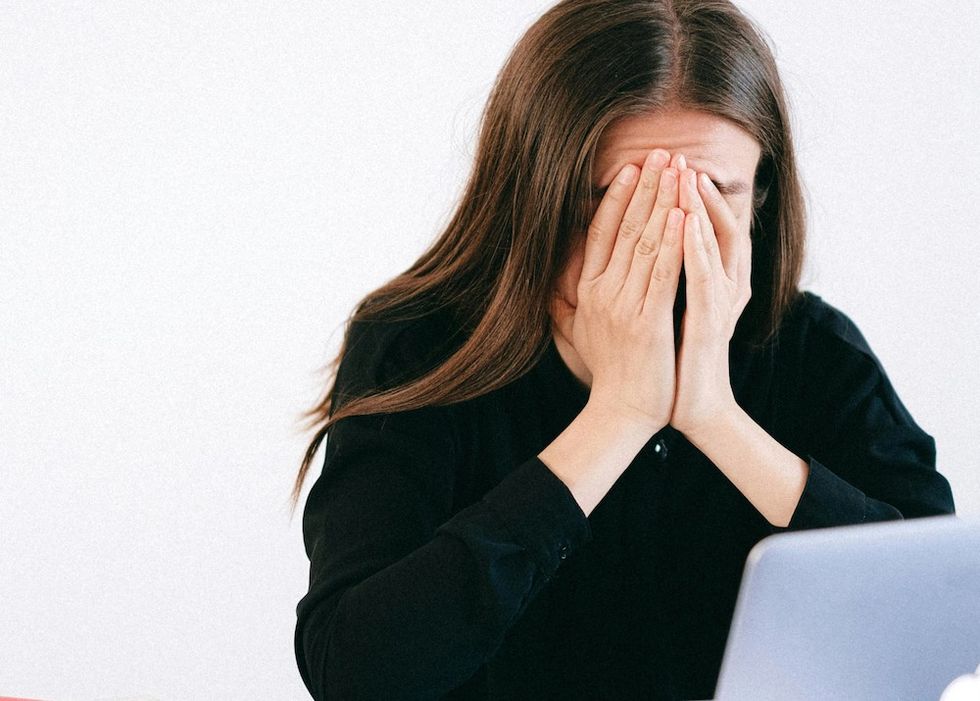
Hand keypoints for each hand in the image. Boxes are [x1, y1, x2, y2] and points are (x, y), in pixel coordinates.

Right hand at [550, 148, 684, 432]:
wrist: (620, 411)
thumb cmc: (608, 372)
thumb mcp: (581, 331)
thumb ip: (571, 302)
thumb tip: (559, 282)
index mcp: (587, 290)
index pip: (601, 233)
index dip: (617, 198)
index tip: (632, 168)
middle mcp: (601, 292)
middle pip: (625, 228)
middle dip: (646, 186)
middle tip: (662, 152)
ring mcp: (623, 305)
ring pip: (645, 242)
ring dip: (663, 202)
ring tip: (677, 169)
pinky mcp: (647, 321)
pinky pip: (662, 273)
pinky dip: (672, 241)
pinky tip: (682, 214)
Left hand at [668, 155, 752, 437]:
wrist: (690, 406)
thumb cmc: (670, 362)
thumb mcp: (657, 314)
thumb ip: (649, 284)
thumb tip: (618, 258)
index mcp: (702, 281)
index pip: (691, 228)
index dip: (676, 198)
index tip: (655, 168)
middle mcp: (718, 285)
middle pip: (706, 226)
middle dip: (688, 190)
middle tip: (674, 156)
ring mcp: (719, 302)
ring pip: (712, 244)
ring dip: (697, 208)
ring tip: (683, 175)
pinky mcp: (713, 321)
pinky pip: (705, 277)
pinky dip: (696, 247)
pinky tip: (685, 222)